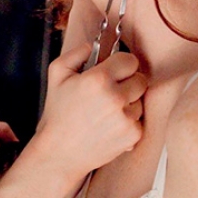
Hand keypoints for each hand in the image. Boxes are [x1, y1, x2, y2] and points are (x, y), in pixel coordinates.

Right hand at [32, 43, 146, 178]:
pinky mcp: (133, 135)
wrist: (60, 152)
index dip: (121, 64)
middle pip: (141, 79)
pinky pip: (140, 119)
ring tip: (107, 110)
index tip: (115, 69)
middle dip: (128, 81)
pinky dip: (129, 120)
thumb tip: (93, 46)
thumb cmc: (58, 113)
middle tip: (111, 89)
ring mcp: (126, 119)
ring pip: (140, 100)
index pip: (130, 60)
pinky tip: (110, 124)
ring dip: (128, 102)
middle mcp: (115, 98)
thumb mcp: (56, 74)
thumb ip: (75, 53)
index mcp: (98, 80)